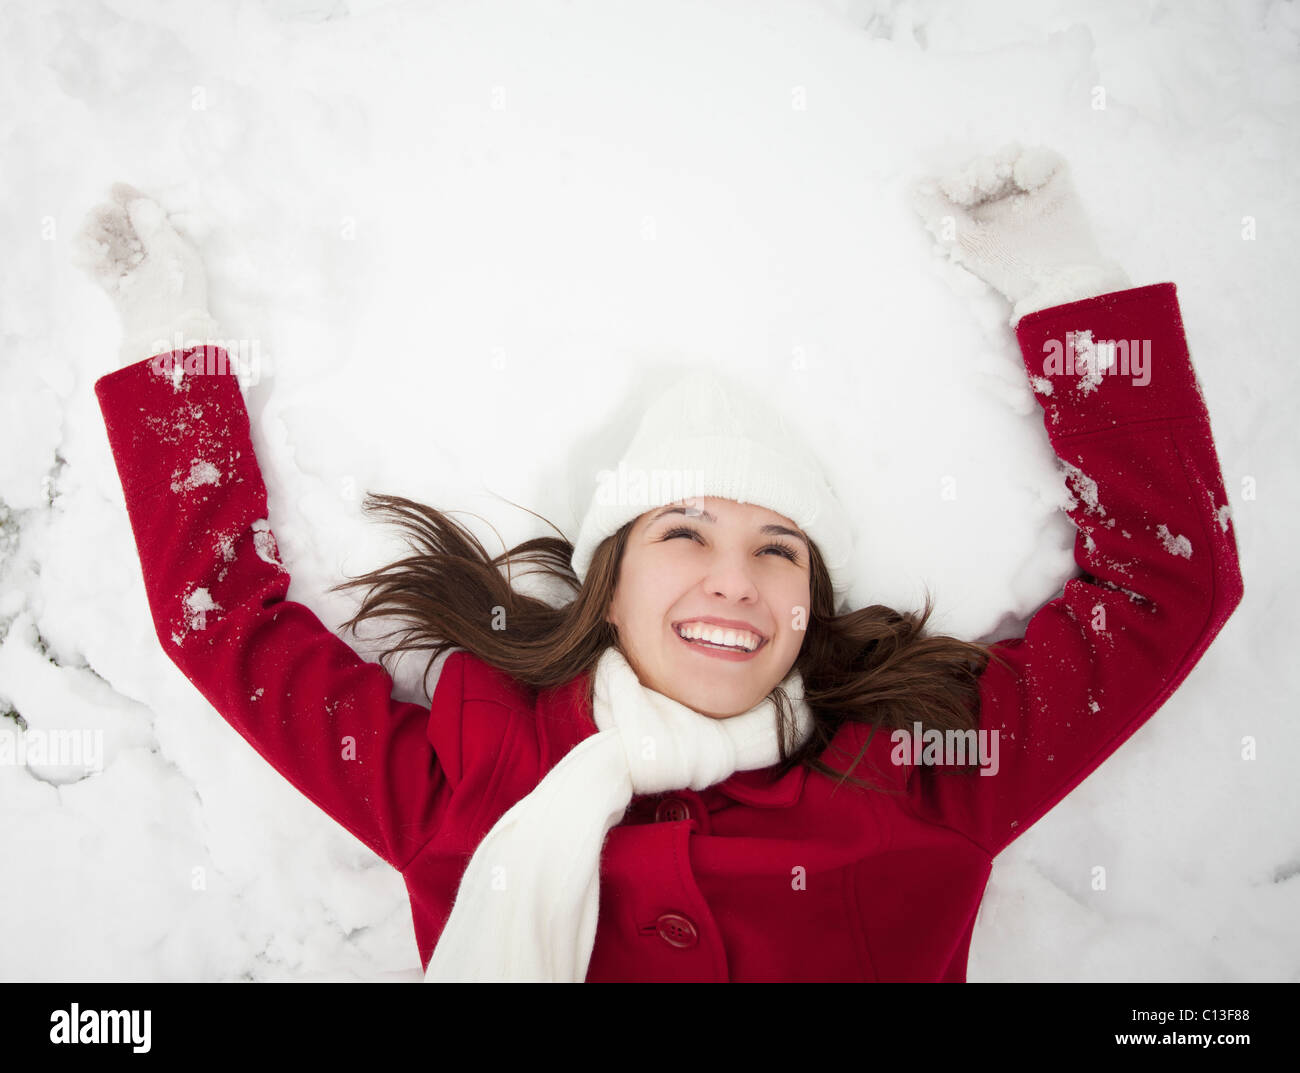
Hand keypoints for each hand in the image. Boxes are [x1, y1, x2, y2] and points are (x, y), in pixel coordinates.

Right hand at [74, 182, 219, 365]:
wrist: (168, 337)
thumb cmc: (180, 295)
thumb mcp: (173, 255)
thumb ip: (154, 228)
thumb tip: (138, 201)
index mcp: (172, 245)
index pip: (149, 214)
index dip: (131, 199)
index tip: (114, 189)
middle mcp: (152, 255)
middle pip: (122, 225)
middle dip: (108, 217)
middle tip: (101, 215)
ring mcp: (133, 271)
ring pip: (106, 243)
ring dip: (93, 235)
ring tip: (89, 240)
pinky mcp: (117, 288)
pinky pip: (98, 267)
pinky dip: (88, 258)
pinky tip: (84, 257)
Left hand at [910, 143, 1130, 325]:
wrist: (1057, 280)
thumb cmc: (1008, 268)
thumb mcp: (966, 243)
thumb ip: (939, 214)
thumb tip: (913, 187)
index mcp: (977, 212)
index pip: (962, 181)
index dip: (959, 179)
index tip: (957, 189)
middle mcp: (1001, 199)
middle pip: (985, 165)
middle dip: (980, 169)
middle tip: (984, 179)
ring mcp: (1029, 190)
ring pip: (1011, 157)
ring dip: (1003, 160)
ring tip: (1002, 174)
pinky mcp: (1056, 184)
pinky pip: (1043, 159)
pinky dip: (1033, 162)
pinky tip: (1026, 178)